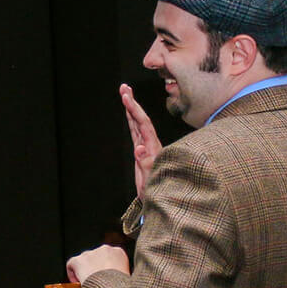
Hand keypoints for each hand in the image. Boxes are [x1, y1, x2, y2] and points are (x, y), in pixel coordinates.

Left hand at [66, 244, 129, 284]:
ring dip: (85, 271)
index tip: (105, 279)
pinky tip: (77, 283)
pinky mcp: (78, 260)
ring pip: (84, 261)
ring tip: (88, 284)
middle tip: (96, 282)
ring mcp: (90, 254)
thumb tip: (119, 280)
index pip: (110, 257)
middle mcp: (104, 249)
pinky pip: (71, 265)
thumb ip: (121, 273)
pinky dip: (72, 274)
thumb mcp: (129, 279)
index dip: (106, 269)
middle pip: (96, 257)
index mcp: (119, 252)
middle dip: (95, 268)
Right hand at [120, 84, 162, 201]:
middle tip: (124, 88)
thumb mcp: (151, 179)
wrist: (162, 200)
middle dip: (132, 103)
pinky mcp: (142, 151)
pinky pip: (135, 131)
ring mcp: (146, 147)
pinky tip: (129, 112)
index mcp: (152, 147)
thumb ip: (146, 163)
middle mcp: (150, 144)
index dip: (135, 109)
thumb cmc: (157, 190)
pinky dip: (131, 119)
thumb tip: (139, 148)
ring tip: (125, 93)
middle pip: (140, 119)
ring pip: (137, 123)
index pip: (143, 124)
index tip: (126, 97)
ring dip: (131, 108)